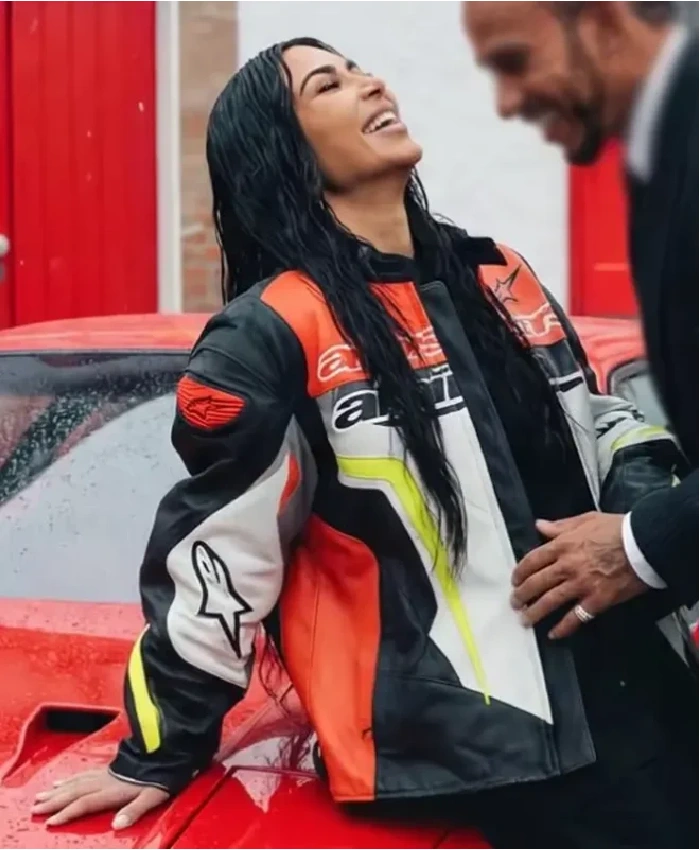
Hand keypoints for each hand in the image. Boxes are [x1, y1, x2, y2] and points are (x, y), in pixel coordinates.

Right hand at [32, 768, 168, 828]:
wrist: (165, 752)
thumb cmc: (160, 776)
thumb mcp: (152, 796)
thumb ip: (134, 810)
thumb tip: (116, 825)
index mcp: (113, 789)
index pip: (84, 802)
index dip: (67, 812)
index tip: (50, 822)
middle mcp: (105, 780)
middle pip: (74, 791)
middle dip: (53, 801)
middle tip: (35, 808)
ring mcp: (105, 773)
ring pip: (75, 781)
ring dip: (57, 790)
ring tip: (41, 796)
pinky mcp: (108, 768)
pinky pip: (83, 773)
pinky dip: (69, 778)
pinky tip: (62, 780)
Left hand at [511, 512, 647, 639]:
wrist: (644, 544)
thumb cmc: (616, 529)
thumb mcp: (585, 519)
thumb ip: (560, 525)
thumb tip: (540, 526)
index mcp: (562, 545)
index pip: (532, 560)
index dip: (520, 572)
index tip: (515, 580)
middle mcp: (566, 566)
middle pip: (537, 583)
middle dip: (522, 595)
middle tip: (514, 603)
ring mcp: (581, 584)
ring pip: (550, 601)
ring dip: (534, 612)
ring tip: (524, 620)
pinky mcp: (597, 600)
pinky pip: (576, 617)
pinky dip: (563, 627)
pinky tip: (553, 634)